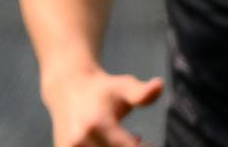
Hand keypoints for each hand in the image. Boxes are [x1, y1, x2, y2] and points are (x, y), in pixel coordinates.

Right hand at [44, 69, 163, 146]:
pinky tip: (108, 143)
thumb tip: (159, 86)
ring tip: (125, 139)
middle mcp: (79, 141)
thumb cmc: (102, 89)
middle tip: (137, 139)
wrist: (67, 89)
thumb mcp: (124, 86)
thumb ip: (141, 93)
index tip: (149, 142)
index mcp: (96, 124)